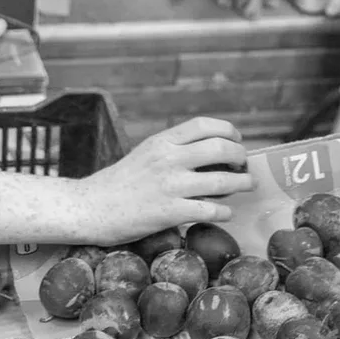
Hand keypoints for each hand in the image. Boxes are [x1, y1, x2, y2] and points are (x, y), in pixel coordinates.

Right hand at [76, 117, 252, 242]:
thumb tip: (209, 153)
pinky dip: (225, 212)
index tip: (237, 140)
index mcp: (161, 141)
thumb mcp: (145, 154)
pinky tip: (227, 213)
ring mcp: (170, 185)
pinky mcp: (169, 212)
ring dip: (242, 183)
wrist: (91, 207)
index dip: (228, 130)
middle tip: (244, 166)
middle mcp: (168, 159)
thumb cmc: (119, 183)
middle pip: (220, 148)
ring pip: (222, 180)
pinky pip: (210, 210)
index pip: (204, 125)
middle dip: (241, 156)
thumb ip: (172, 150)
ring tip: (248, 186)